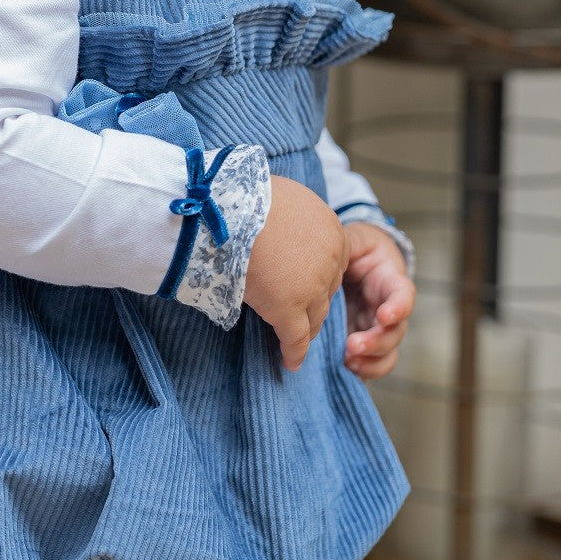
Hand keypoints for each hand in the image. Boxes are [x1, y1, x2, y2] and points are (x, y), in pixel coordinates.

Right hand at [245, 176, 349, 372]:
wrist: (227, 208)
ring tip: (295, 340)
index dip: (319, 274)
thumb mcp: (283, 198)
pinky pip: (296, 338)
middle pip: (326, 289)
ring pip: (314, 316)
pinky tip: (291, 362)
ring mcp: (311, 287)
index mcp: (331, 229)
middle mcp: (329, 259)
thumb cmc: (244, 197)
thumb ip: (293, 218)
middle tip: (298, 309)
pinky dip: (294, 352)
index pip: (333, 261)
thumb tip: (278, 224)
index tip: (305, 282)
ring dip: (306, 328)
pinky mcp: (288, 308)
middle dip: (313, 300)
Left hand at [342, 222, 415, 380]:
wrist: (356, 263)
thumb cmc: (359, 249)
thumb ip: (349, 245)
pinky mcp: (364, 342)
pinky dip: (361, 371)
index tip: (384, 316)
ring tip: (348, 362)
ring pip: (386, 353)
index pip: (403, 295)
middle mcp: (389, 310)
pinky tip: (344, 370)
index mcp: (391, 282)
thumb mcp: (356, 240)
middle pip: (395, 332)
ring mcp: (377, 329)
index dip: (398, 308)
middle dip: (376, 342)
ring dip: (370, 362)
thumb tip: (333, 253)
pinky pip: (369, 363)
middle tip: (352, 345)